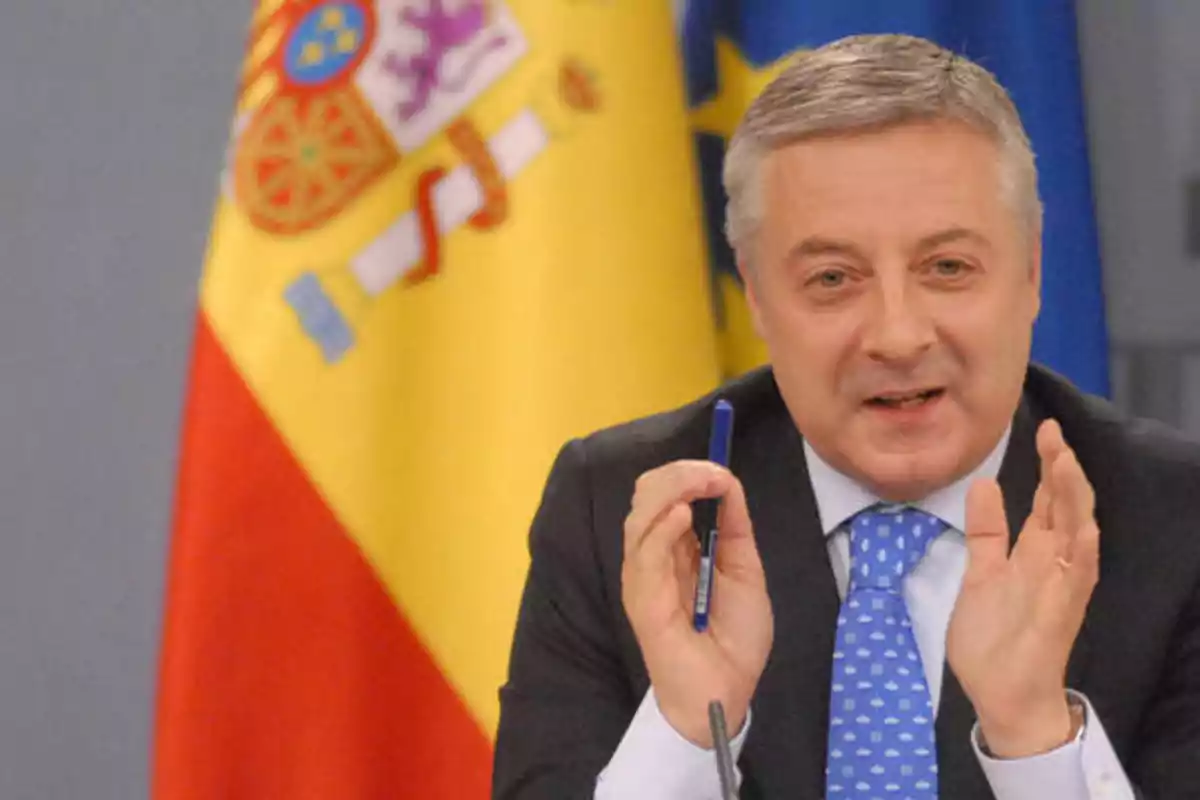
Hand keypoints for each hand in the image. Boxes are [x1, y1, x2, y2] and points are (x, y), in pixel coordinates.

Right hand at [622, 460, 772, 747]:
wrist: (728, 690)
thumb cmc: (733, 636)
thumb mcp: (744, 568)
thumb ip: (734, 527)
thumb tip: (727, 482)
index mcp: (674, 546)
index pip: (665, 493)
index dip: (689, 473)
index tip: (720, 469)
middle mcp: (653, 555)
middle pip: (647, 495)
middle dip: (679, 473)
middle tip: (713, 474)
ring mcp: (643, 577)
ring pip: (640, 516)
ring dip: (672, 490)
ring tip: (703, 484)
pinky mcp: (642, 600)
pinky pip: (643, 554)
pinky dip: (661, 529)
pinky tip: (684, 516)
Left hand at [946, 420, 1099, 756]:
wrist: (999, 695)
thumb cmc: (992, 638)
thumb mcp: (980, 573)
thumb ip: (985, 532)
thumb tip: (984, 484)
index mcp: (1032, 553)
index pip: (1046, 500)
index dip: (1047, 465)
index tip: (1043, 428)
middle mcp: (1053, 563)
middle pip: (1064, 507)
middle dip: (1061, 470)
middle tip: (1054, 431)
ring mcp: (1062, 586)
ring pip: (1078, 534)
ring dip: (1074, 500)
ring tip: (1067, 463)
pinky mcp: (1062, 612)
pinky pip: (1079, 579)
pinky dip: (1084, 552)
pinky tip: (1086, 528)